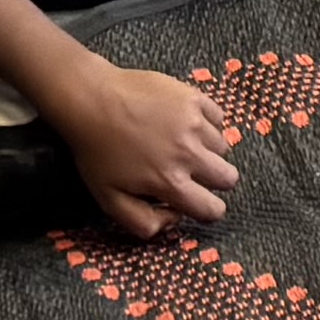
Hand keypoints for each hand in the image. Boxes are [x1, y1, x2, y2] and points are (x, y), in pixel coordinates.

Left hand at [45, 51, 241, 232]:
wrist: (91, 101)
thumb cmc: (96, 151)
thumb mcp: (108, 199)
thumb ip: (142, 222)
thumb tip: (173, 219)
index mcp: (170, 182)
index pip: (212, 208)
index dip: (207, 210)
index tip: (197, 202)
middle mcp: (189, 153)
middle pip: (228, 177)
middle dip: (213, 181)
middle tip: (191, 173)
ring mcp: (194, 122)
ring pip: (223, 147)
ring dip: (207, 151)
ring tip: (181, 145)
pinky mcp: (194, 98)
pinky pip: (218, 117)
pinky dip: (207, 124)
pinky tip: (184, 124)